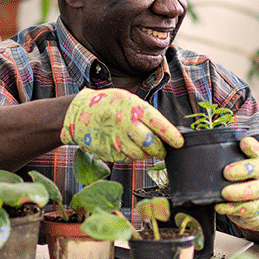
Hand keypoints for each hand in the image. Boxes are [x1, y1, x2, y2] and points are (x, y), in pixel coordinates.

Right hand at [61, 88, 182, 161]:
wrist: (79, 112)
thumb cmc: (109, 105)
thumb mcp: (129, 100)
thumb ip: (145, 114)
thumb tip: (165, 132)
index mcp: (134, 108)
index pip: (159, 124)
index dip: (172, 136)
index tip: (179, 143)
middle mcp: (126, 124)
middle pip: (151, 144)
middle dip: (160, 150)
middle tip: (162, 150)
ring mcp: (116, 139)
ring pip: (139, 155)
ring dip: (144, 154)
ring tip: (140, 145)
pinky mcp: (108, 151)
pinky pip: (126, 158)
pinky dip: (129, 155)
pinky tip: (124, 145)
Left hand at [216, 137, 258, 230]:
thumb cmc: (243, 181)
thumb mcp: (238, 167)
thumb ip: (225, 160)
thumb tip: (194, 152)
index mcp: (255, 160)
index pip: (255, 149)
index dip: (251, 146)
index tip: (243, 143)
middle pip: (257, 169)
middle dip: (242, 170)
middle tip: (226, 172)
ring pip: (254, 191)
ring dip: (238, 192)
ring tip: (224, 193)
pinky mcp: (256, 208)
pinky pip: (246, 209)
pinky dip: (232, 208)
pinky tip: (220, 207)